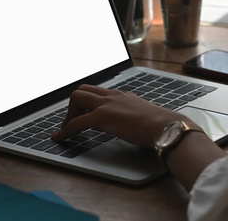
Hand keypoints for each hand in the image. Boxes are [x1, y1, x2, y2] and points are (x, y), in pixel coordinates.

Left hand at [51, 85, 187, 147]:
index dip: (87, 103)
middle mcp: (113, 96)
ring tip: (65, 129)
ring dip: (68, 114)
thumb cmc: (162, 125)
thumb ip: (136, 118)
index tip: (82, 114)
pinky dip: (65, 130)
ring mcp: (107, 104)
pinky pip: (77, 122)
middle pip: (83, 89)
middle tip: (72, 121)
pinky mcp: (102, 116)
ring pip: (77, 97)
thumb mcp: (145, 118)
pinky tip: (61, 139)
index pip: (98, 93)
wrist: (166, 126)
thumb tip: (137, 126)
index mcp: (123, 96)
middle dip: (74, 105)